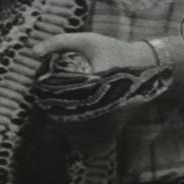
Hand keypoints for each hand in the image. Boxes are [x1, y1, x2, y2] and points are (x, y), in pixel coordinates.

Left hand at [32, 32, 159, 152]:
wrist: (150, 65)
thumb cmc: (116, 50)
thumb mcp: (88, 41)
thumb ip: (60, 42)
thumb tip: (33, 52)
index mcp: (96, 87)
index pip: (67, 105)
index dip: (51, 109)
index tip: (43, 104)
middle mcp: (106, 107)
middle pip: (73, 126)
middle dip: (58, 123)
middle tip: (48, 115)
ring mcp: (114, 120)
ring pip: (85, 138)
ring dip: (69, 134)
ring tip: (59, 124)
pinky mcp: (119, 126)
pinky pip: (98, 142)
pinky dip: (84, 143)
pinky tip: (74, 137)